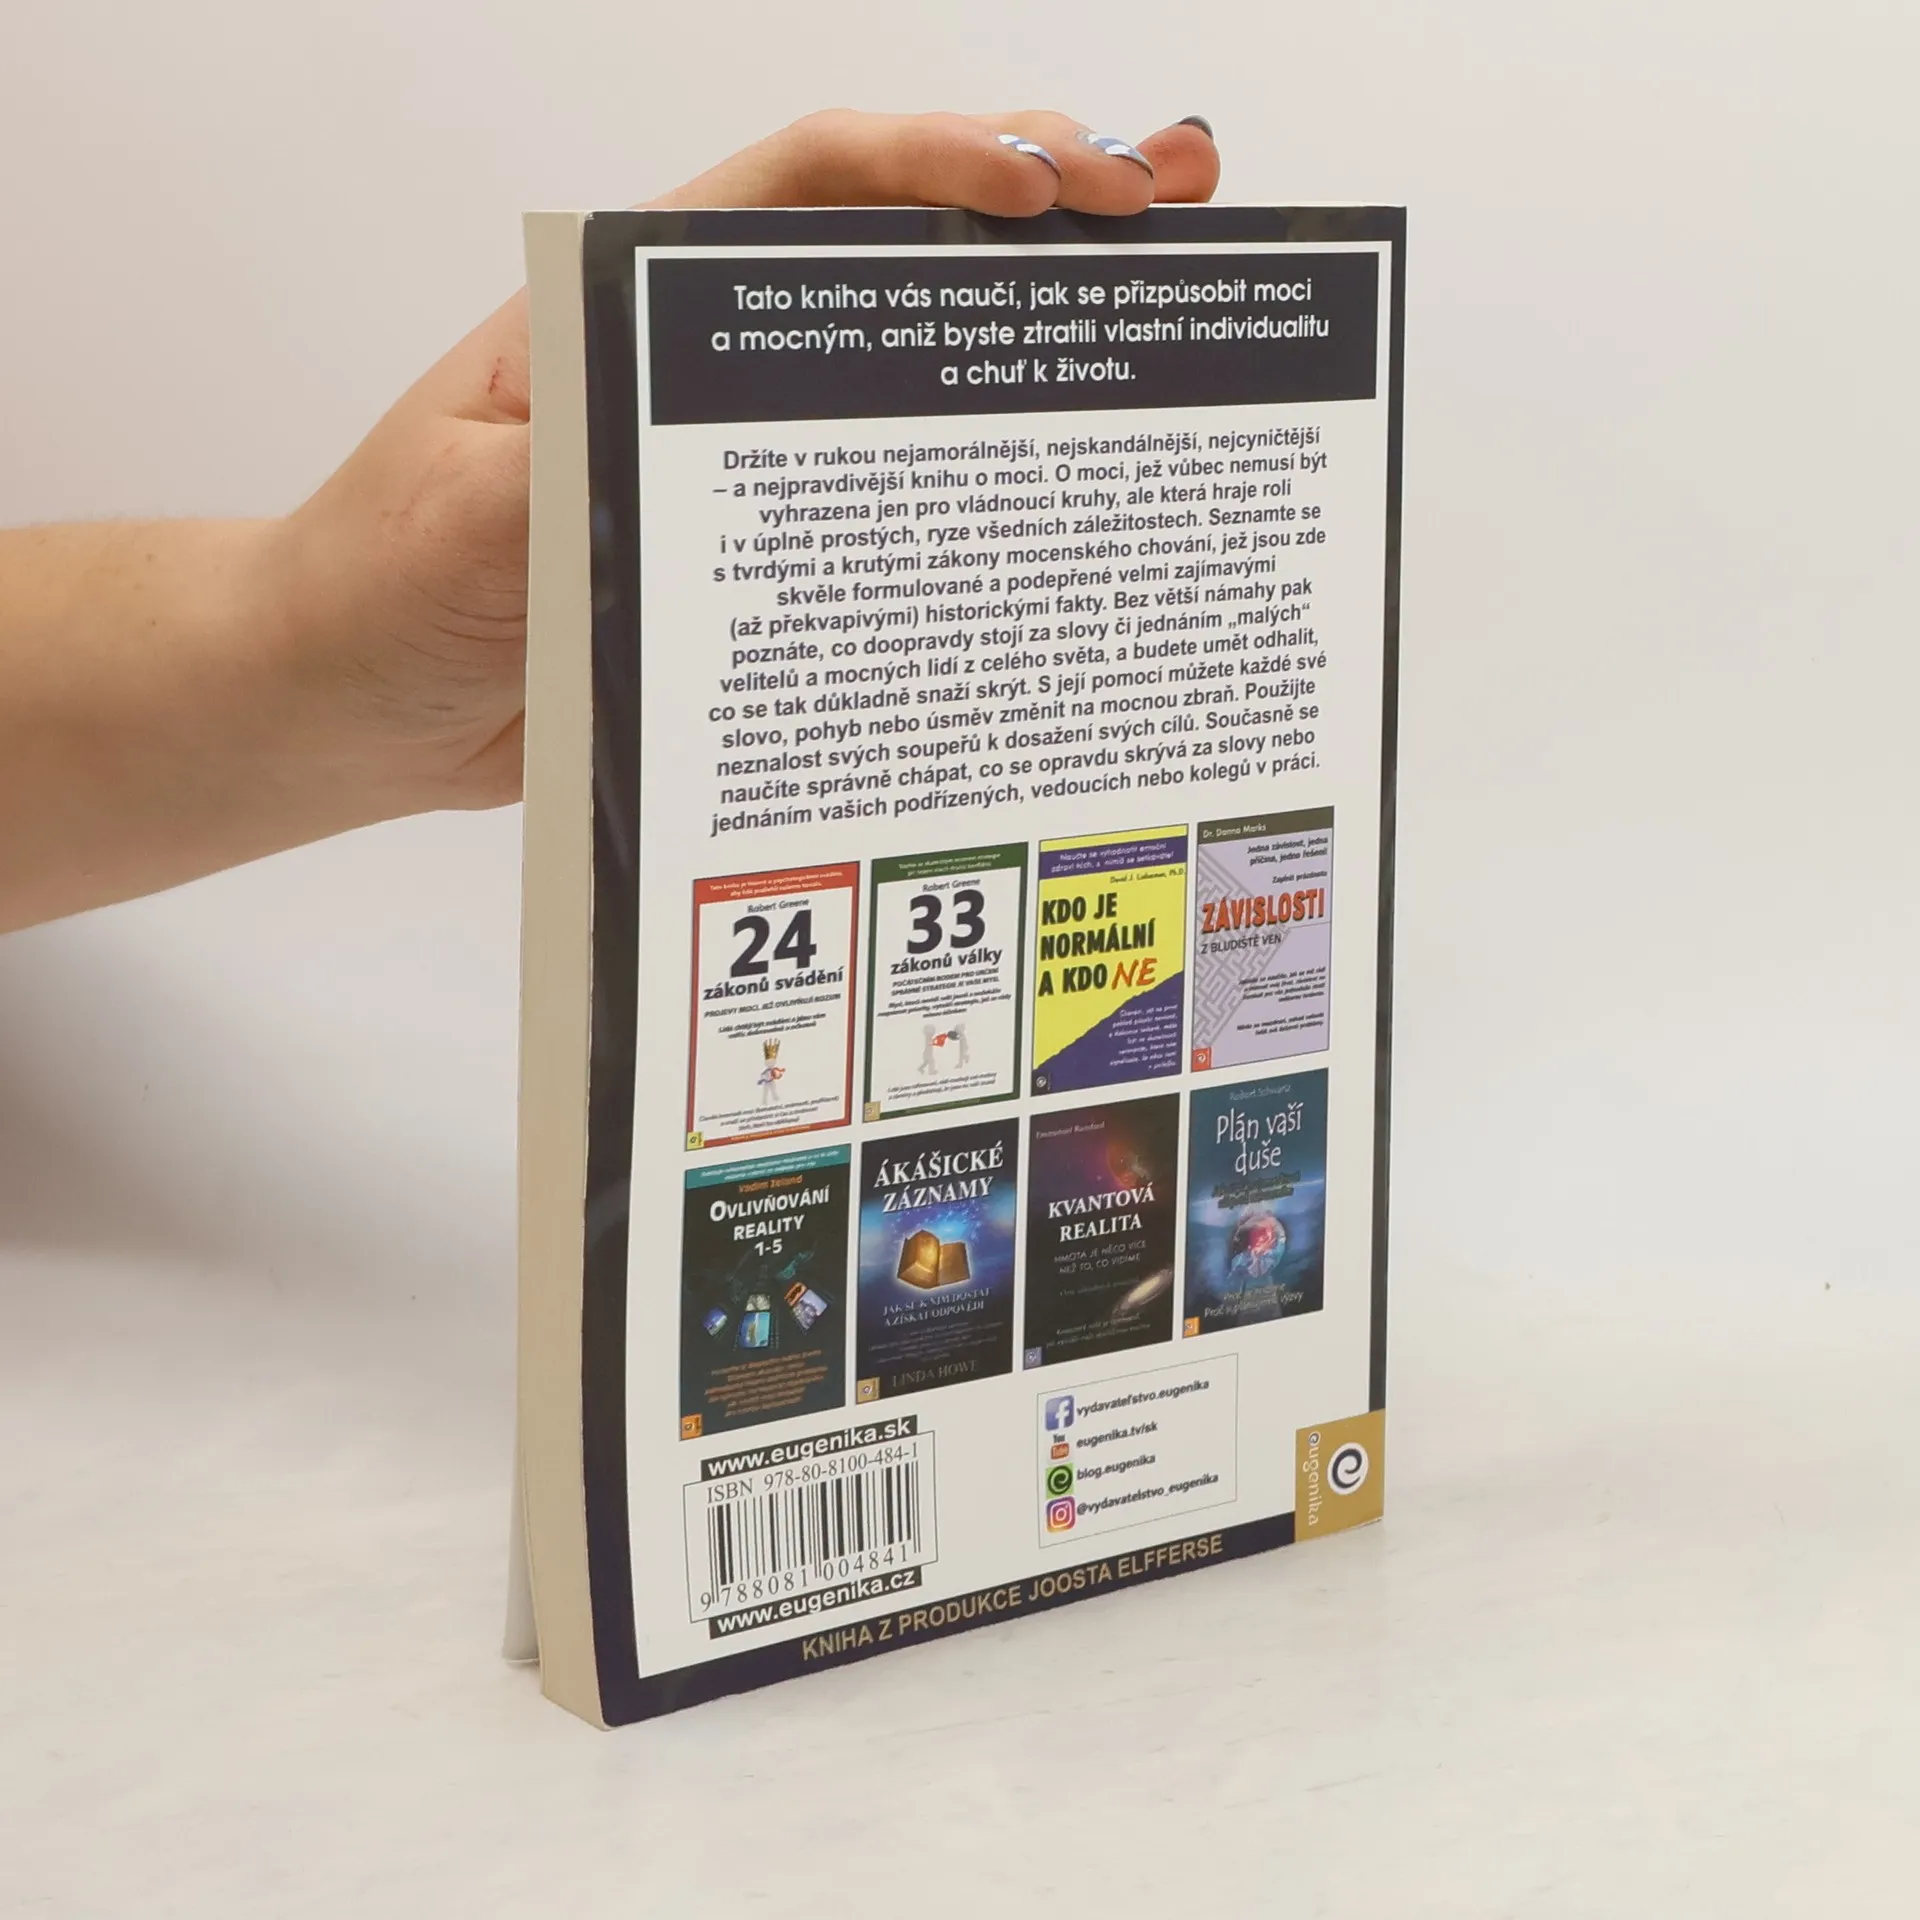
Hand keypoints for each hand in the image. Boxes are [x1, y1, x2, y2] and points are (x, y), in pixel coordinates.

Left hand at [279, 110, 1220, 817]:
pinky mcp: (776, 562)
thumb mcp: (465, 521)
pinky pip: (899, 509)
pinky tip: (1084, 476)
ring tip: (1182, 286)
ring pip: (921, 370)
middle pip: (900, 251)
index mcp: (639, 305)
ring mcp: (755, 460)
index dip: (934, 165)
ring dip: (1047, 331)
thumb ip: (572, 478)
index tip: (1041, 190)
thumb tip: (697, 454)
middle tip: (1175, 198)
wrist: (360, 705)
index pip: (806, 184)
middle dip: (1046, 207)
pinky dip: (995, 483)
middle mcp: (715, 365)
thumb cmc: (384, 585)